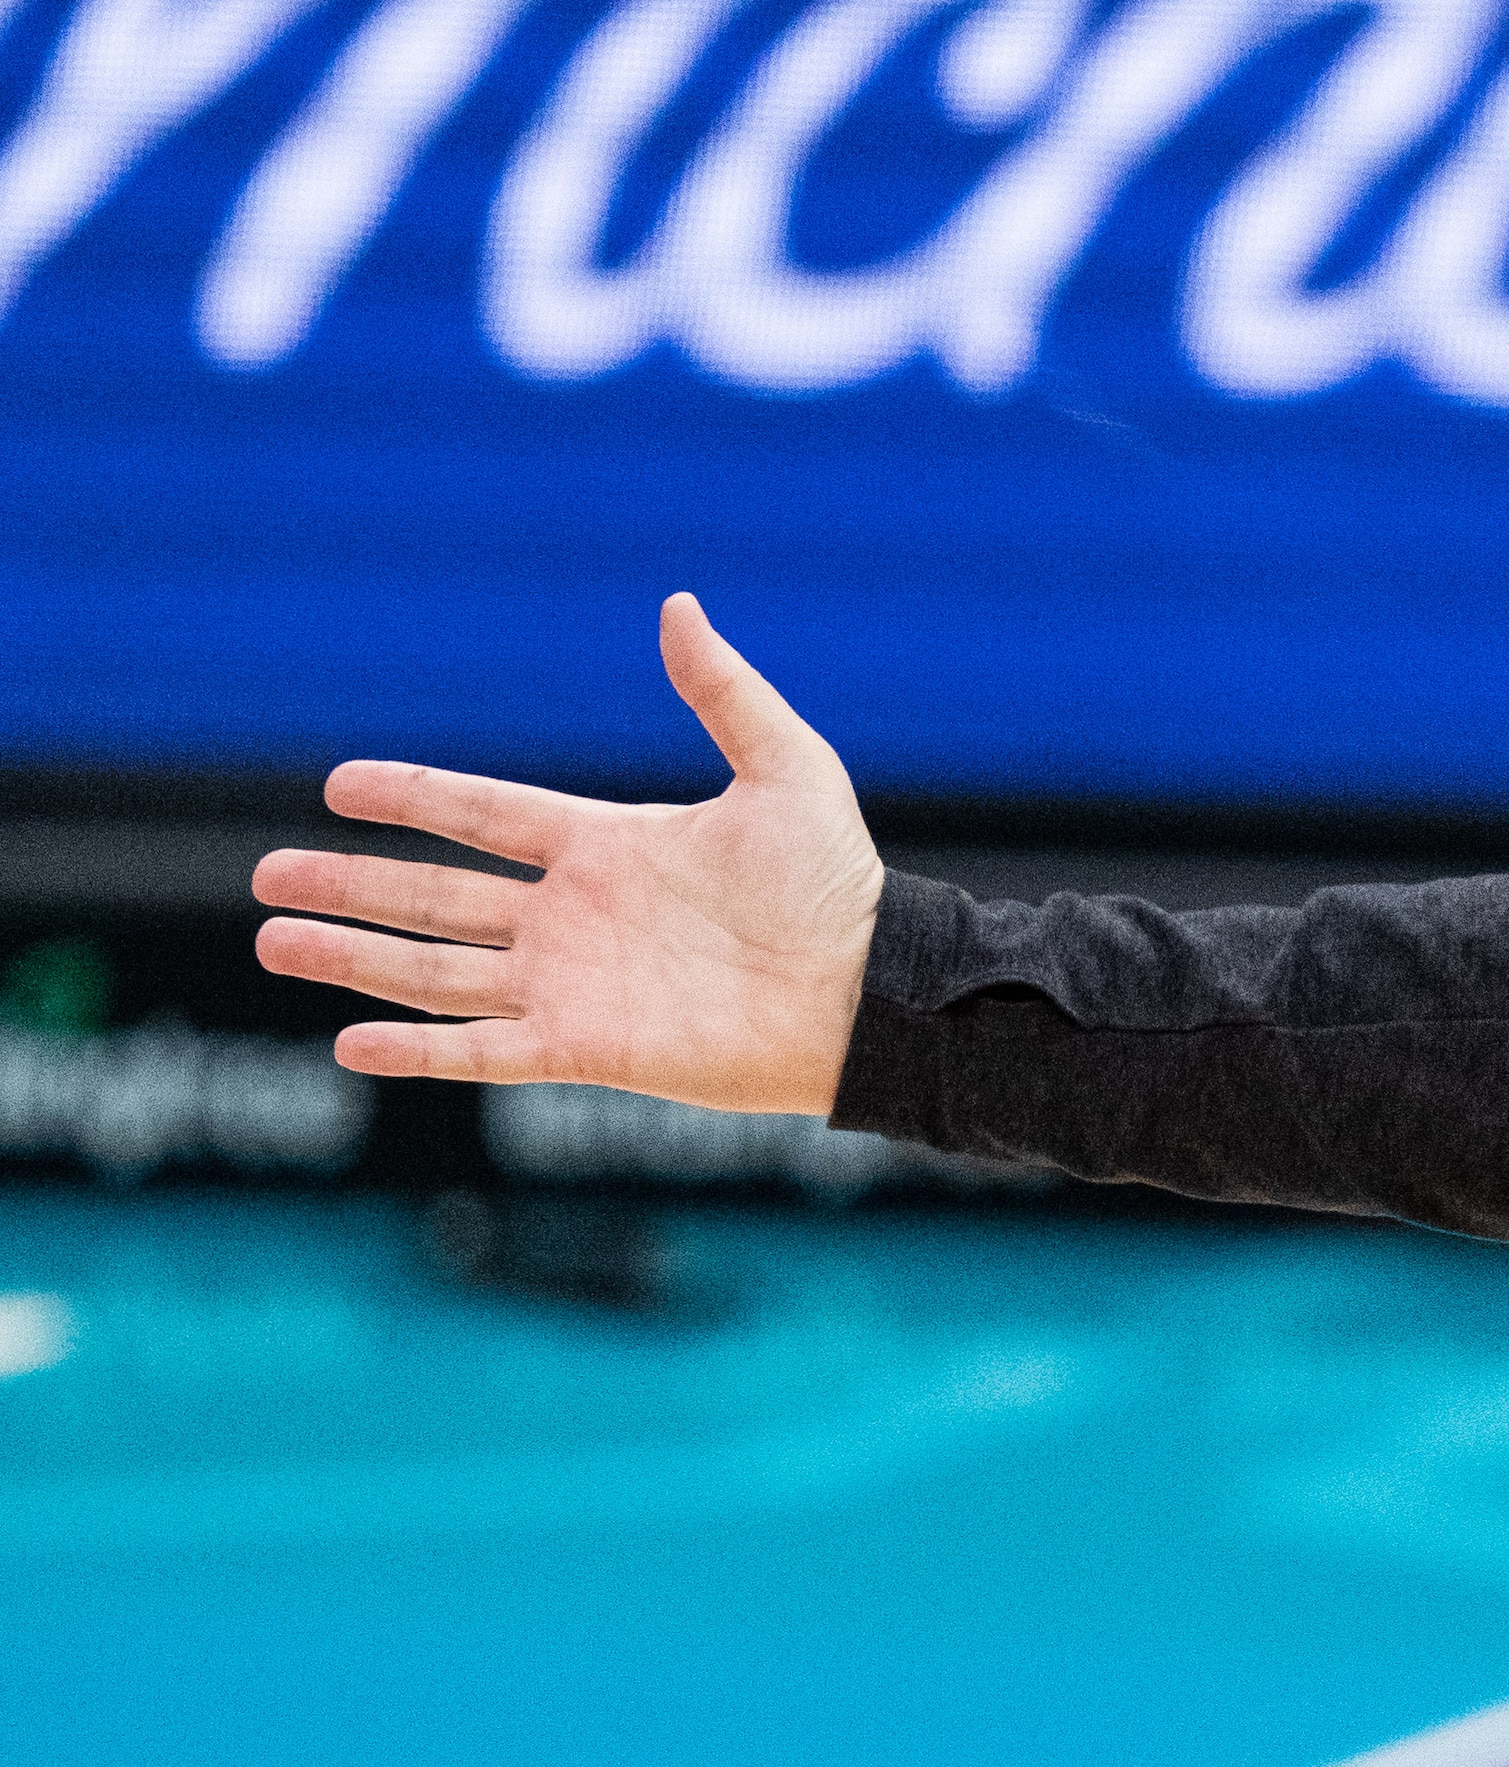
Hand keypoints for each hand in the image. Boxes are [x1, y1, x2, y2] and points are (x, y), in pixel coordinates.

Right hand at [252, 595, 883, 1118]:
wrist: (873, 991)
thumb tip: (680, 606)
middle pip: (434, 896)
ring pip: (437, 970)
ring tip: (273, 939)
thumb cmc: (840, 887)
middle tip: (266, 876)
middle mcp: (575, 917)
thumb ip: (723, 692)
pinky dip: (419, 1049)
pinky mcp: (588, 1048)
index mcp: (608, 846)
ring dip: (354, 957)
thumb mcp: (785, 769)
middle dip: (350, 885)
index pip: (482, 815)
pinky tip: (350, 1043)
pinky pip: (485, 1050)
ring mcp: (574, 984)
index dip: (411, 798)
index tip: (338, 784)